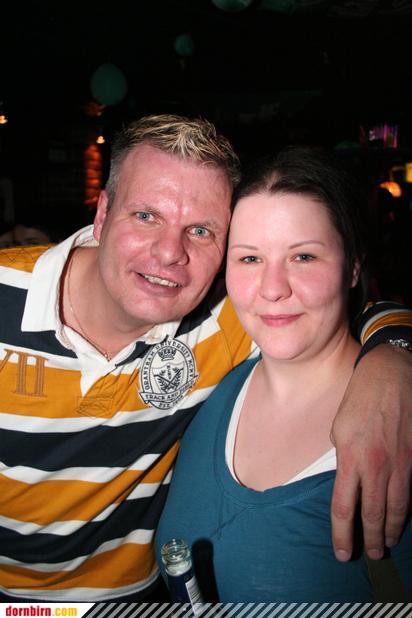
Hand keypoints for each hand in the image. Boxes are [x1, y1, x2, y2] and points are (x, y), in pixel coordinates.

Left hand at [330, 344, 411, 560]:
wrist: (389, 376)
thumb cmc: (359, 400)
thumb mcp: (338, 430)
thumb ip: (344, 460)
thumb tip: (349, 481)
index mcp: (350, 459)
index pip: (343, 509)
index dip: (342, 535)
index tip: (341, 551)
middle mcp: (376, 466)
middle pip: (372, 515)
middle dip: (370, 540)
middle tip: (370, 554)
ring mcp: (399, 463)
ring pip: (396, 507)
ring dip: (391, 528)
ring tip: (386, 542)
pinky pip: (411, 490)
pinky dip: (405, 507)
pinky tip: (401, 515)